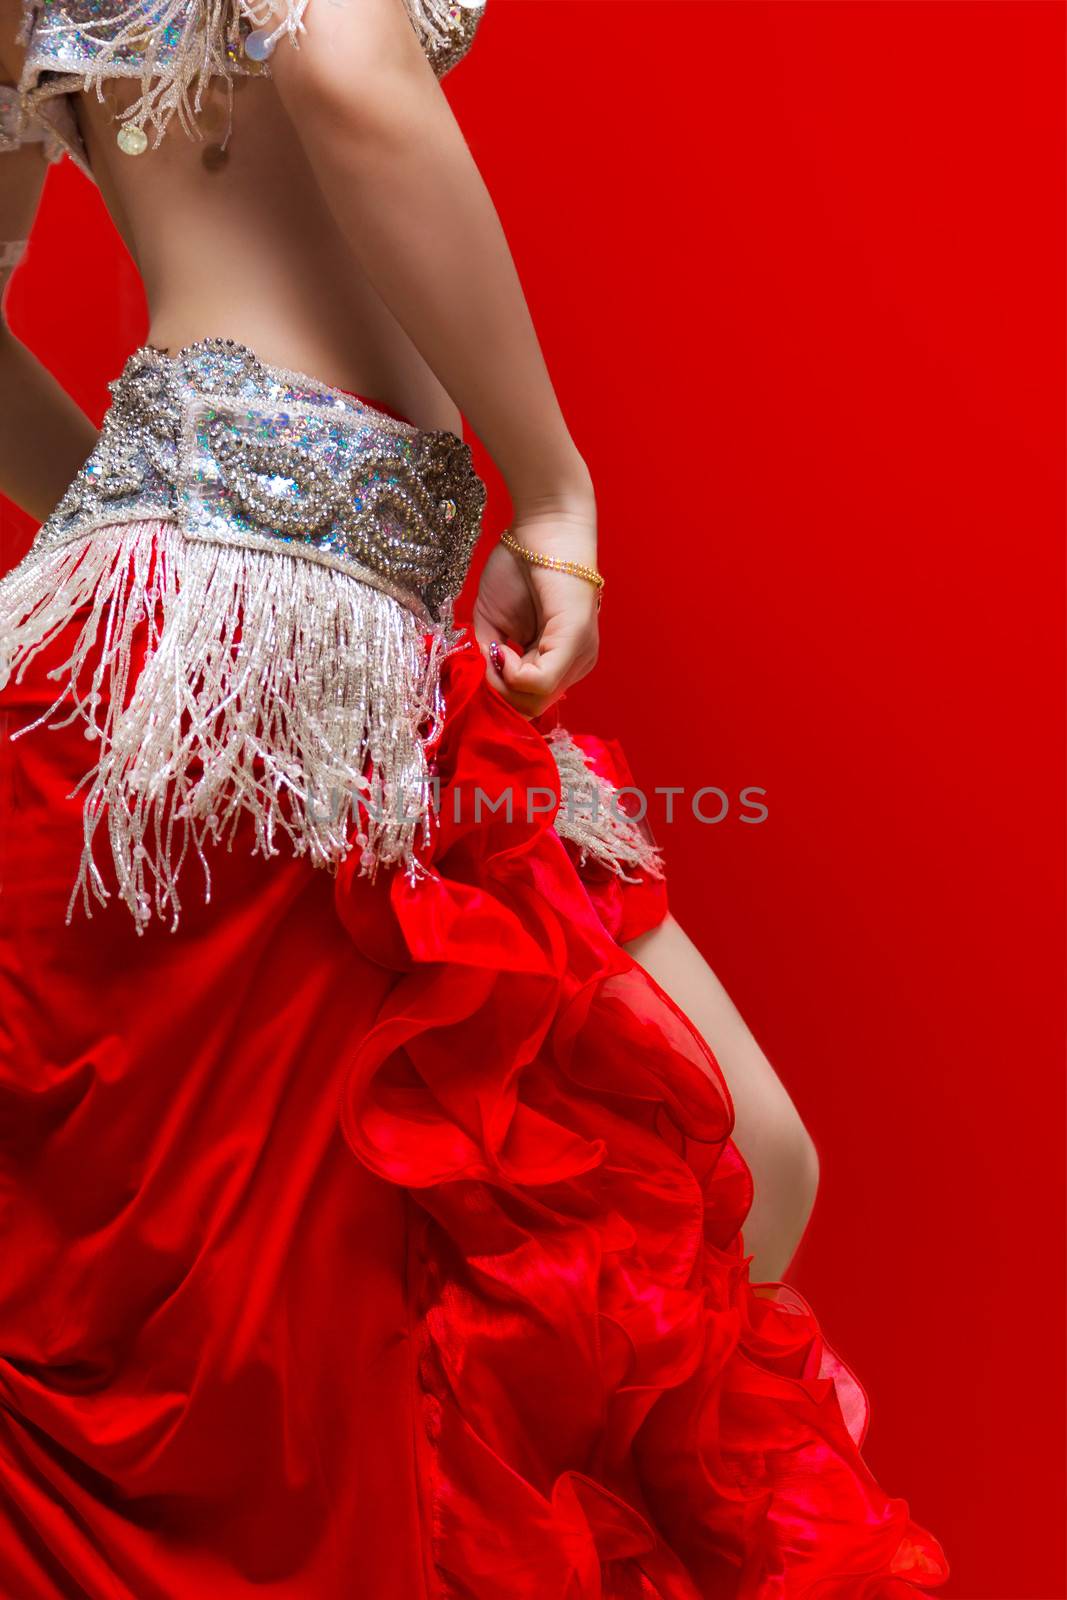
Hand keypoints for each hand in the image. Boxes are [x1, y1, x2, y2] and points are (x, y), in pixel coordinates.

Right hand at [472, 507, 599, 718]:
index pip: (528, 702)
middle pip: (531, 708)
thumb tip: (486, 684)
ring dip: (505, 683)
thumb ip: (491, 658)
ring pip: (535, 701)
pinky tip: (505, 648)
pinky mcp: (574, 642)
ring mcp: (579, 655)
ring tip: (498, 648)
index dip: (499, 693)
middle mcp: (576, 664)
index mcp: (560, 660)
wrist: (541, 527)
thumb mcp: (494, 624)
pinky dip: (513, 673)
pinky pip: (540, 682)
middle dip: (500, 692)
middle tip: (489, 657)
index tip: (485, 661)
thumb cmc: (519, 567)